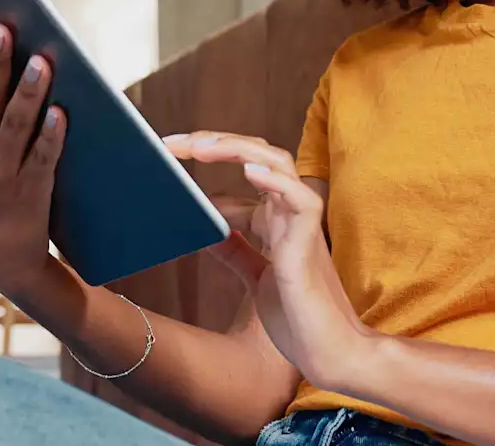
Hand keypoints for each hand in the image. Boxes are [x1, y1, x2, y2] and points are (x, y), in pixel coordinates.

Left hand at [165, 132, 377, 391]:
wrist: (327, 353)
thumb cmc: (296, 316)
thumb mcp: (254, 276)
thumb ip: (233, 250)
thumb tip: (202, 229)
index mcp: (275, 216)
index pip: (243, 167)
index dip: (207, 156)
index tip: (167, 153)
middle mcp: (287, 212)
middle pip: (257, 155)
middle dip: (215, 142)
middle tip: (172, 143)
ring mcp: (300, 224)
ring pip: (278, 164)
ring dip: (237, 149)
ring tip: (200, 147)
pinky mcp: (310, 245)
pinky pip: (300, 201)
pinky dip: (276, 182)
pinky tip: (249, 171)